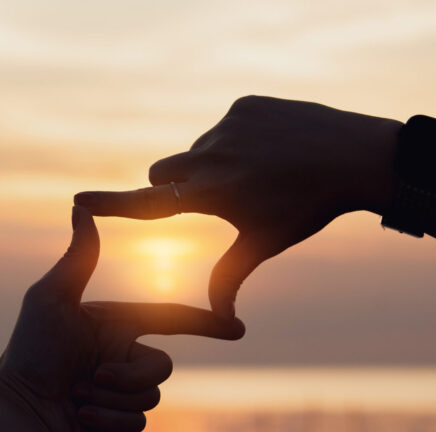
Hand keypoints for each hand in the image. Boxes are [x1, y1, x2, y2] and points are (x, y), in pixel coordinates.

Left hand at [0, 206, 244, 431]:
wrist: (15, 408)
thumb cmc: (29, 349)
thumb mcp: (52, 298)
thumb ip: (77, 258)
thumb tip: (80, 206)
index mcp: (114, 324)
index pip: (169, 318)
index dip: (203, 323)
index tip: (237, 328)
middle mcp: (120, 354)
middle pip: (162, 366)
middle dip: (129, 375)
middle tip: (90, 377)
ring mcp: (119, 389)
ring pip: (152, 396)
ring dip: (113, 397)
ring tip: (77, 393)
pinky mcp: (115, 418)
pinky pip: (138, 422)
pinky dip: (109, 419)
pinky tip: (80, 414)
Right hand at [74, 95, 402, 317]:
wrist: (357, 156)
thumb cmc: (307, 207)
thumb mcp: (264, 242)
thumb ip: (229, 276)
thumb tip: (221, 322)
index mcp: (213, 193)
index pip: (149, 203)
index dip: (111, 204)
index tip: (79, 200)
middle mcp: (213, 156)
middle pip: (164, 174)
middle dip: (175, 187)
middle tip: (213, 197)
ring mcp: (228, 126)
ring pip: (195, 151)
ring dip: (209, 165)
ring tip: (254, 174)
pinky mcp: (244, 106)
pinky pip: (222, 127)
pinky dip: (234, 140)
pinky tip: (268, 150)